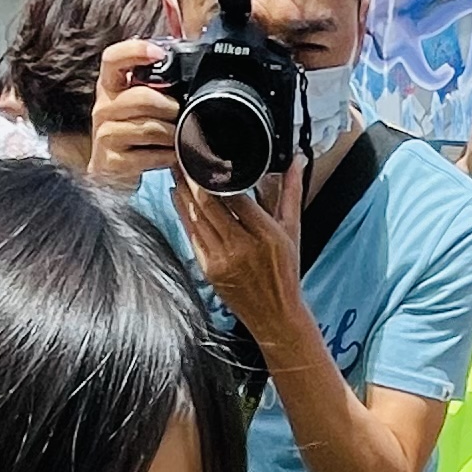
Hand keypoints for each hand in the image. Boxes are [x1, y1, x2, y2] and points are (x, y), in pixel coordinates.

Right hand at [88, 37, 178, 182]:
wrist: (114, 173)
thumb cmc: (134, 130)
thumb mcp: (139, 103)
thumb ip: (155, 82)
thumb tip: (188, 64)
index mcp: (110, 85)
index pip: (113, 58)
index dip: (135, 51)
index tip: (159, 53)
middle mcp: (103, 107)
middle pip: (141, 98)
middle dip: (170, 106)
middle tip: (181, 113)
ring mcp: (104, 135)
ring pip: (149, 128)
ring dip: (171, 133)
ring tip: (177, 136)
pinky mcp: (111, 162)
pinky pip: (149, 156)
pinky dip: (167, 156)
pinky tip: (169, 155)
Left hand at [176, 153, 308, 336]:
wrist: (275, 314)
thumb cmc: (285, 272)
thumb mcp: (293, 230)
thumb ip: (291, 193)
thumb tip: (296, 163)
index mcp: (267, 234)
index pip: (236, 196)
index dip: (218, 175)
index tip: (209, 157)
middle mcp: (243, 246)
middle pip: (210, 204)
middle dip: (192, 178)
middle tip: (182, 157)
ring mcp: (222, 259)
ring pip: (196, 217)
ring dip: (183, 192)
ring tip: (175, 171)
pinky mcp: (208, 269)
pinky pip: (191, 235)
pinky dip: (182, 214)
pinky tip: (177, 198)